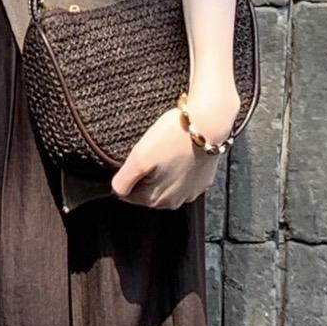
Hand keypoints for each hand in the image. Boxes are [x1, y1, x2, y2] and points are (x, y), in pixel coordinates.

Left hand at [111, 98, 227, 209]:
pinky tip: (180, 150)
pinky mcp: (205, 179)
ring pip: (166, 182)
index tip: (135, 157)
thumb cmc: (173, 138)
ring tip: (165, 148)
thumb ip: (123, 179)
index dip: (127, 174)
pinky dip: (178, 165)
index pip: (129, 195)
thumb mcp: (140, 157)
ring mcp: (193, 191)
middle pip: (148, 189)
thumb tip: (117, 191)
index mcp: (157, 200)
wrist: (209, 124)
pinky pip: (183, 175)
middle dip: (145, 173)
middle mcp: (176, 201)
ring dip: (162, 169)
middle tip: (151, 150)